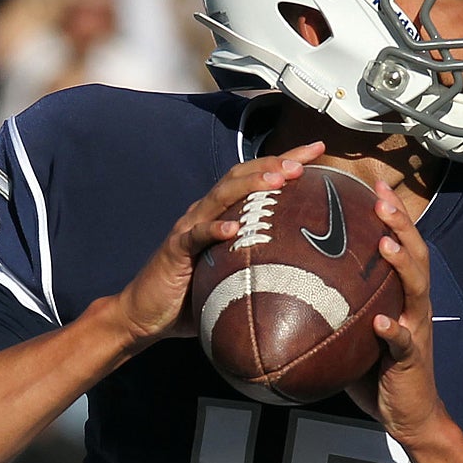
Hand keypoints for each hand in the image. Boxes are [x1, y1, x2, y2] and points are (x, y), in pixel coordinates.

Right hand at [114, 141, 325, 350]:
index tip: (318, 150)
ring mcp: (189, 227)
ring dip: (250, 185)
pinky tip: (233, 228)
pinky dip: (214, 229)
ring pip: (221, 196)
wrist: (144, 313)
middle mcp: (205, 212)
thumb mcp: (234, 274)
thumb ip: (262, 264)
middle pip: (240, 176)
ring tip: (278, 180)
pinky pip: (196, 236)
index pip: (255, 178)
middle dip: (273, 164)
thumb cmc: (193, 295)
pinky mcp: (176, 250)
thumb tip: (310, 272)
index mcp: (221, 214)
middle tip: (304, 161)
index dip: (285, 160)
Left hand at [347, 181, 446, 447]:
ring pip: (416, 288)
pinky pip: (403, 341)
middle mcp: (414, 303)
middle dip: (400, 224)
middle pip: (415, 254)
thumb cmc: (375, 366)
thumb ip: (336, 301)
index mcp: (401, 292)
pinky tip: (381, 322)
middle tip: (382, 198)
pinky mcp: (412, 357)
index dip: (391, 213)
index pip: (400, 243)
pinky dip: (393, 329)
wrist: (407, 411)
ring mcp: (416, 328)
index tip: (375, 184)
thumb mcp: (354, 326)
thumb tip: (288, 278)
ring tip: (385, 244)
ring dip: (402, 263)